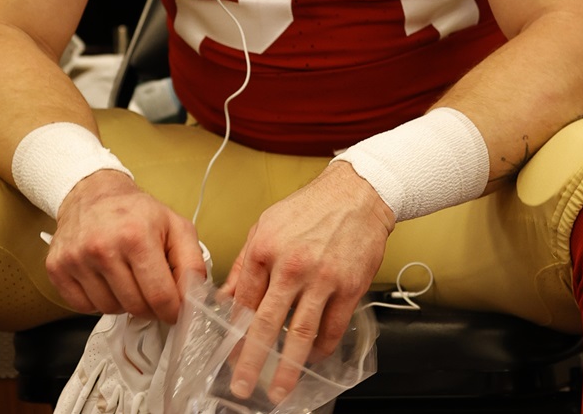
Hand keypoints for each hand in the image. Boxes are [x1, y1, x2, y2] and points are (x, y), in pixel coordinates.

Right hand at [44, 169, 206, 323]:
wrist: (92, 192)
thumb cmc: (136, 212)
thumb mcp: (175, 225)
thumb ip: (192, 262)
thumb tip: (195, 299)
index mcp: (137, 236)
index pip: (160, 297)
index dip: (172, 310)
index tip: (174, 308)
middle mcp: (104, 248)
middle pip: (135, 307)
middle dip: (149, 305)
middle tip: (150, 287)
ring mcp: (77, 259)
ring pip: (110, 310)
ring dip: (122, 301)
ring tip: (125, 275)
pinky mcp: (57, 268)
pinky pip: (84, 307)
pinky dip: (97, 300)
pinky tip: (103, 278)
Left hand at [222, 160, 394, 402]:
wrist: (356, 193)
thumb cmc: (309, 208)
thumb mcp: (265, 225)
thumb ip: (245, 263)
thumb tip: (226, 297)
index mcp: (265, 248)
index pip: (244, 301)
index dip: (234, 332)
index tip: (229, 353)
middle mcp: (291, 265)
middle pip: (267, 324)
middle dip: (252, 360)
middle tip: (242, 385)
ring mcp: (322, 278)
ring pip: (301, 334)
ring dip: (289, 368)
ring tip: (280, 389)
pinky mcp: (350, 287)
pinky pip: (333, 328)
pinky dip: (322, 349)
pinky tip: (314, 358)